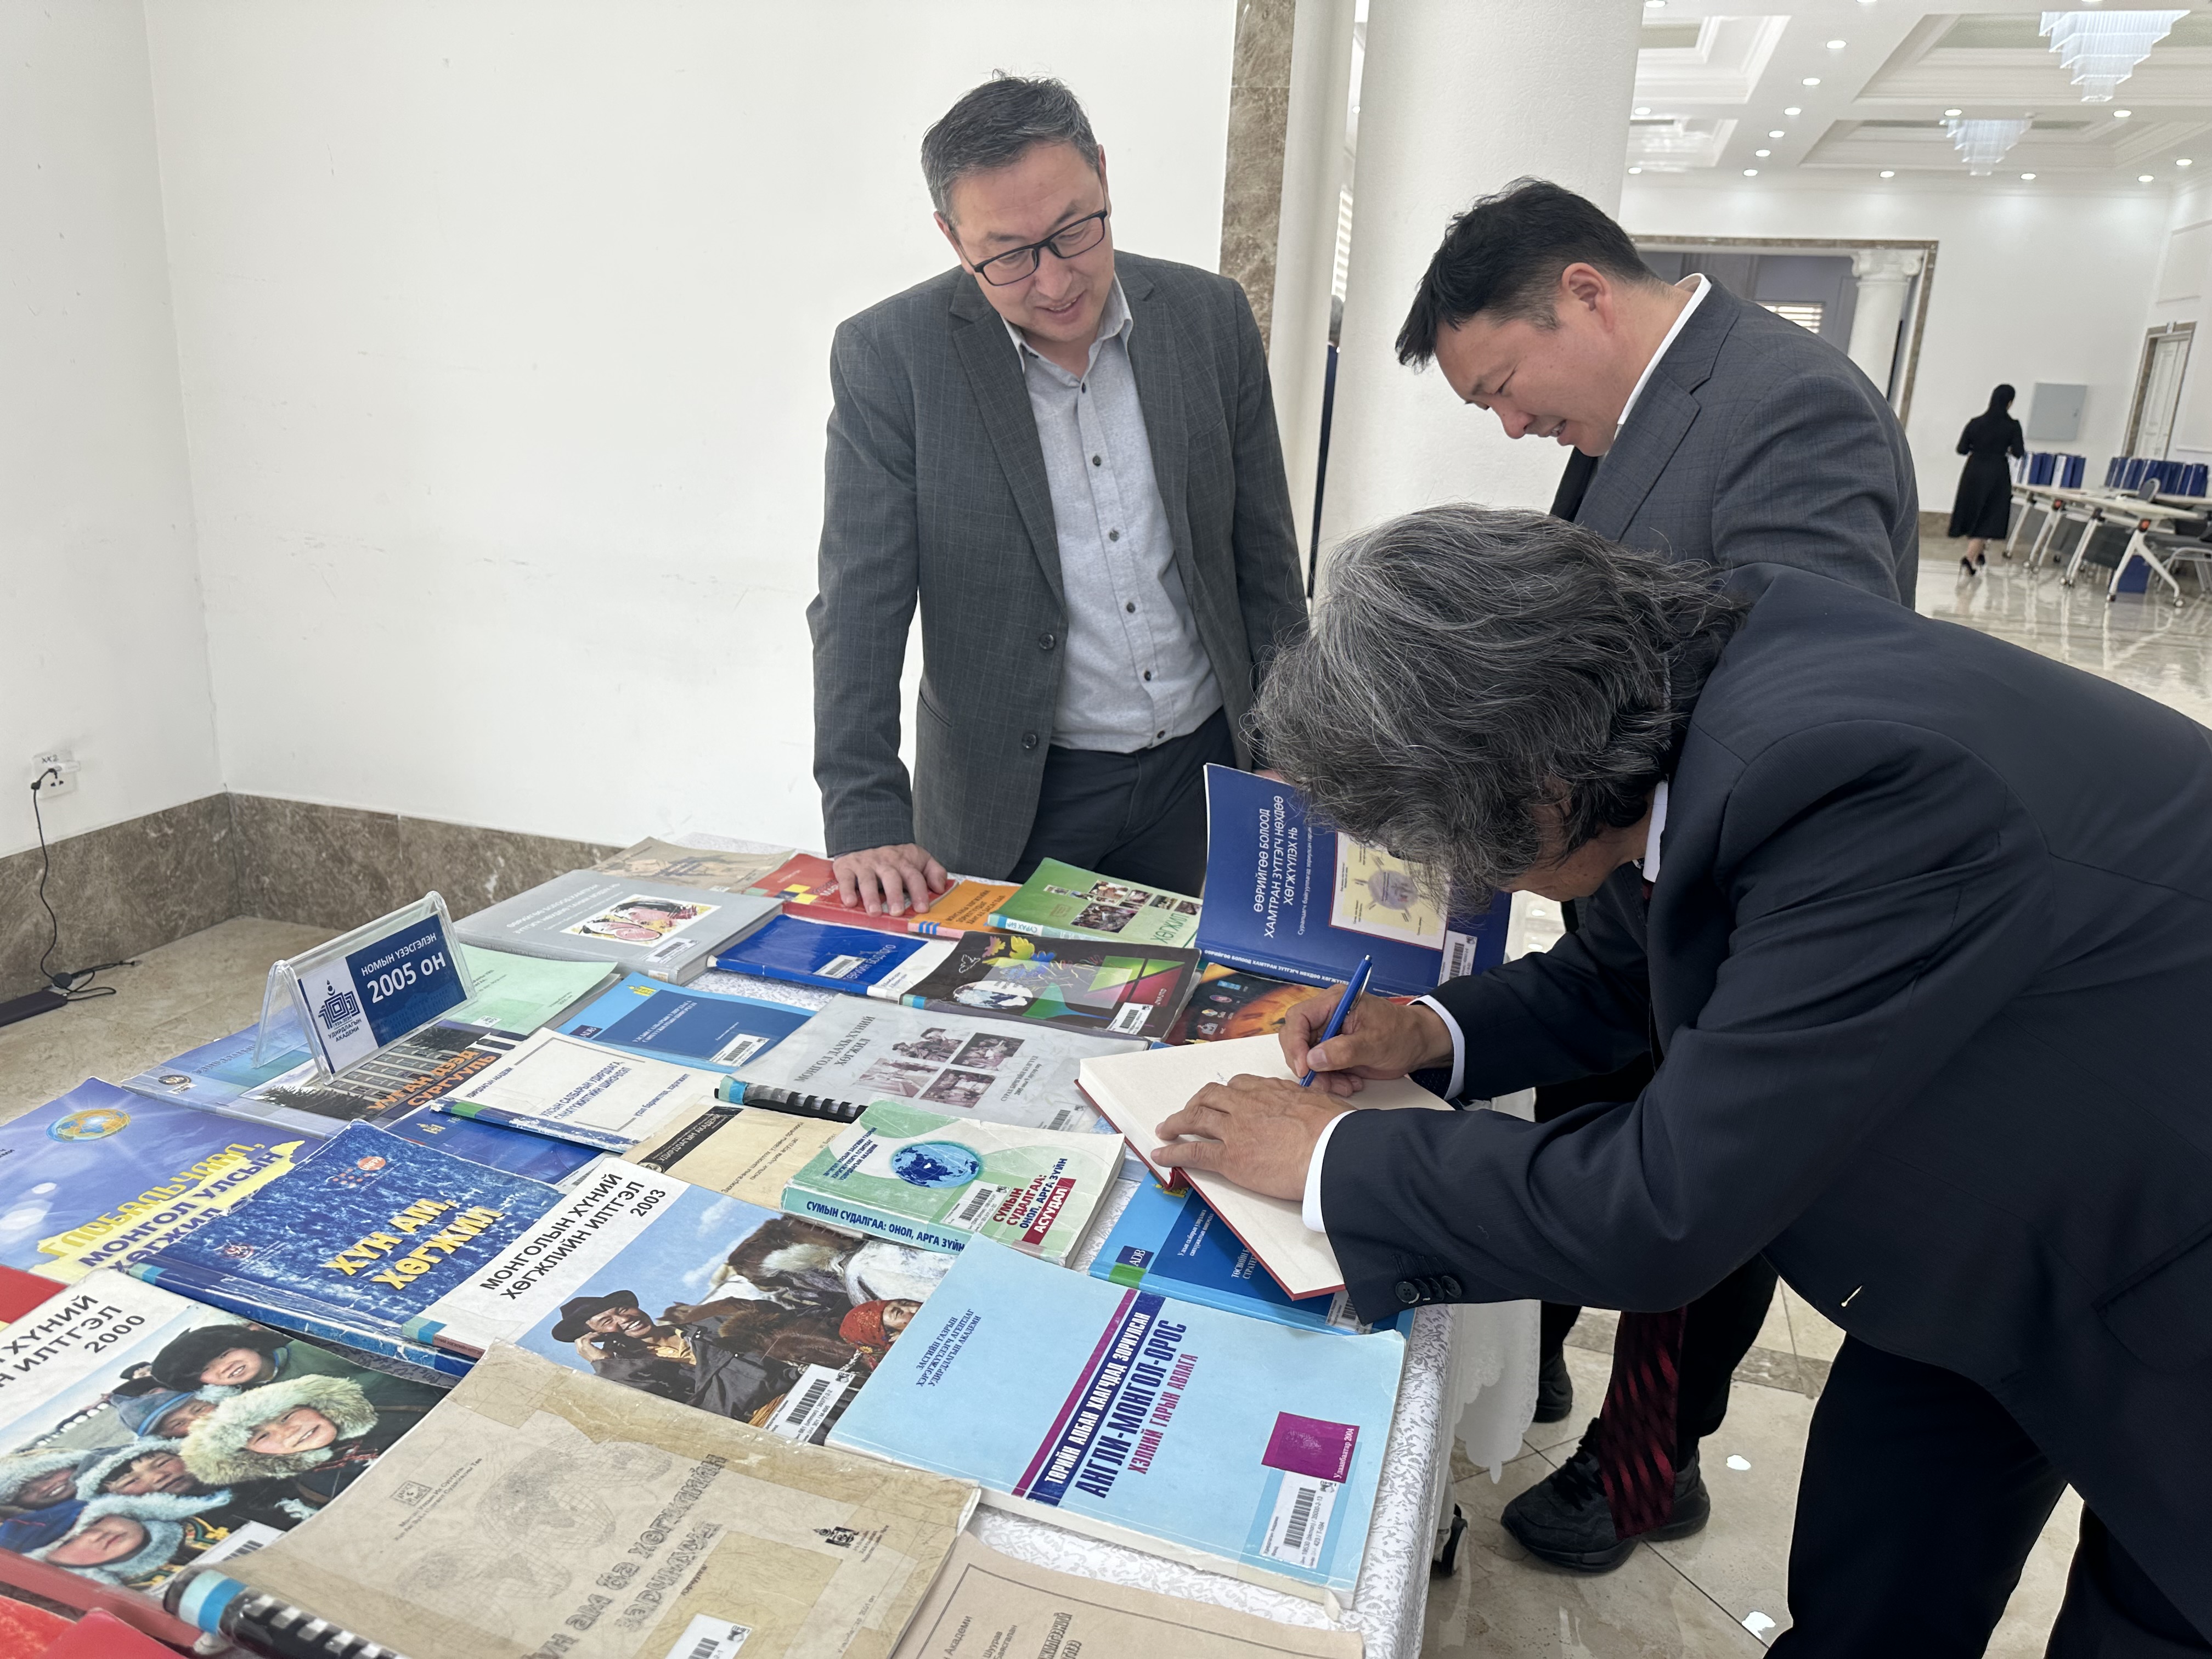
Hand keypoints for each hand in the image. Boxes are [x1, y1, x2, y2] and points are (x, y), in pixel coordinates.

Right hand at [832, 844, 949, 914]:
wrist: (866, 835)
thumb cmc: (894, 856)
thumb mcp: (919, 858)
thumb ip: (934, 871)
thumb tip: (940, 888)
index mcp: (904, 862)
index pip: (914, 877)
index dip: (919, 893)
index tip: (922, 908)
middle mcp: (885, 863)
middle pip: (891, 878)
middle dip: (895, 895)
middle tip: (897, 911)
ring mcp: (865, 865)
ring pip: (868, 880)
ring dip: (871, 896)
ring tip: (874, 912)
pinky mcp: (846, 867)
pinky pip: (846, 879)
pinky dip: (846, 891)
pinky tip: (850, 902)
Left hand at [1151, 1075, 1347, 1200]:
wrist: (1331, 1152)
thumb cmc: (1337, 1132)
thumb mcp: (1326, 1104)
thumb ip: (1312, 1104)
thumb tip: (1320, 1109)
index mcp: (1273, 1090)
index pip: (1241, 1085)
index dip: (1227, 1092)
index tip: (1223, 1098)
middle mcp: (1248, 1104)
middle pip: (1211, 1096)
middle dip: (1196, 1102)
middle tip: (1188, 1111)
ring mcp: (1235, 1130)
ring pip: (1196, 1118)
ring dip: (1176, 1122)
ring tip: (1165, 1129)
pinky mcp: (1230, 1158)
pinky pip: (1193, 1151)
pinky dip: (1173, 1151)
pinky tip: (1162, 1154)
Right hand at [1280, 988, 1451, 1097]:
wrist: (1418, 1044)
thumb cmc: (1402, 1033)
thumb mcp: (1375, 1043)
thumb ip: (1343, 1051)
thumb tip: (1312, 1060)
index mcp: (1334, 1002)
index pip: (1299, 1018)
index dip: (1295, 1043)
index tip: (1304, 1067)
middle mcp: (1327, 1015)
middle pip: (1297, 1039)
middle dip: (1307, 1065)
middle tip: (1322, 1083)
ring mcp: (1329, 1034)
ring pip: (1307, 1058)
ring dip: (1321, 1077)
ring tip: (1345, 1086)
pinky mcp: (1334, 1050)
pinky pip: (1320, 1068)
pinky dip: (1330, 1080)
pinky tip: (1350, 1084)